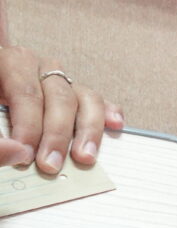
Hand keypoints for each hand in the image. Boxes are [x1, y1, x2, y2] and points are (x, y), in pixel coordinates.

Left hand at [0, 47, 124, 172]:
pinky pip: (96, 99)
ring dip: (88, 130)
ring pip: (84, 97)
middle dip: (57, 135)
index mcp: (9, 63)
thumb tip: (14, 152)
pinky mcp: (72, 89)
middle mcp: (37, 66)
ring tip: (85, 156)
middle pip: (59, 98)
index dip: (28, 126)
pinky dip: (108, 112)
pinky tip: (115, 124)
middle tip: (51, 163)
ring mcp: (57, 77)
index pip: (26, 94)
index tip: (24, 154)